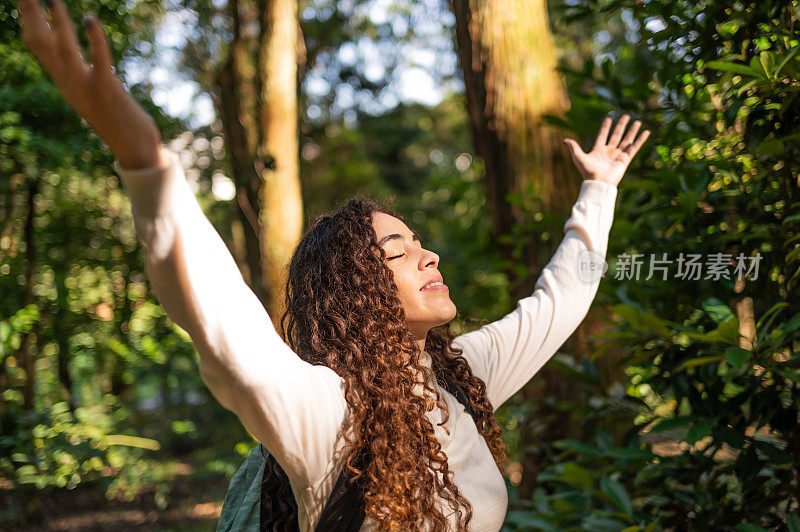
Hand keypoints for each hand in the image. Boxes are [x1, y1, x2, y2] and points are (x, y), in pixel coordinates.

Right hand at [19, 0, 161, 168]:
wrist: (136, 150)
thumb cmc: (120, 121)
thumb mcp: (93, 95)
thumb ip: (83, 77)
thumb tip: (79, 59)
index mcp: (64, 83)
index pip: (38, 46)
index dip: (30, 20)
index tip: (27, 0)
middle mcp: (68, 84)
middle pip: (40, 44)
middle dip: (32, 15)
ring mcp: (85, 89)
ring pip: (63, 51)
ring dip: (58, 24)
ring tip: (53, 0)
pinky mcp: (107, 91)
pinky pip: (98, 61)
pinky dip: (95, 40)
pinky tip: (91, 20)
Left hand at [562, 114, 650, 186]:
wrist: (598, 182)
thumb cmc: (587, 171)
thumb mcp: (578, 157)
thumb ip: (574, 147)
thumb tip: (564, 140)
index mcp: (598, 150)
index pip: (603, 135)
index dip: (605, 127)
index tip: (609, 119)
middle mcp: (609, 151)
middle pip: (616, 135)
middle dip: (621, 126)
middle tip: (626, 116)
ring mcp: (618, 155)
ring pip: (627, 140)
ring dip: (632, 131)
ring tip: (637, 122)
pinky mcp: (625, 159)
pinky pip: (634, 147)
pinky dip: (641, 140)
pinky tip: (646, 132)